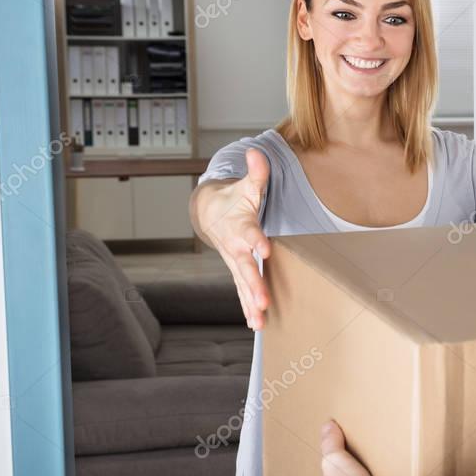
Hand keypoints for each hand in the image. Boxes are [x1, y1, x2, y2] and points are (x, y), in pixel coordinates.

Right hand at [195, 148, 271, 329]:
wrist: (210, 213)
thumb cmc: (235, 200)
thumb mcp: (248, 185)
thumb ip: (256, 172)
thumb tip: (257, 152)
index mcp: (240, 225)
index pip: (249, 232)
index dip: (256, 239)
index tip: (264, 248)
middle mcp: (236, 247)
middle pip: (245, 267)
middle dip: (253, 284)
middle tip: (263, 301)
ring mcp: (235, 261)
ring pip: (242, 284)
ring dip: (250, 303)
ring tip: (259, 321)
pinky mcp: (237, 270)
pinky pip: (241, 291)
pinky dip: (247, 307)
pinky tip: (255, 324)